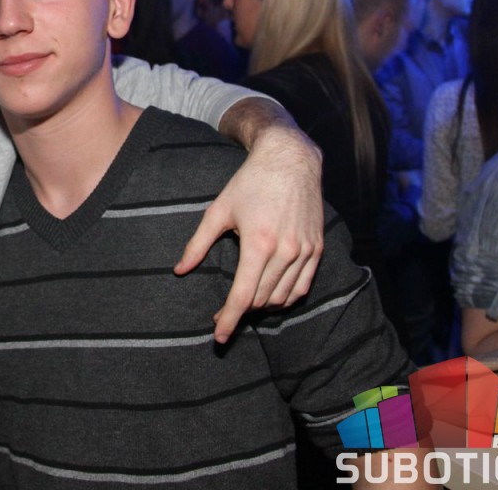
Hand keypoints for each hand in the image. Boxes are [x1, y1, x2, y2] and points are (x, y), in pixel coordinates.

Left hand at [175, 125, 322, 342]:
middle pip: (261, 300)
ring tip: (244, 303)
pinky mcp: (317, 248)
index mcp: (258, 243)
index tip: (219, 336)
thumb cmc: (249, 183)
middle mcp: (285, 251)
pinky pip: (302, 287)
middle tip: (223, 314)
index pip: (242, 295)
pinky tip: (271, 297)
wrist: (290, 160)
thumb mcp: (218, 211)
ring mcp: (305, 251)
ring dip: (262, 307)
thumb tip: (179, 270)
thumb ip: (197, 244)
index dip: (229, 320)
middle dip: (240, 312)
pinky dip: (286, 298)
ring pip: (283, 297)